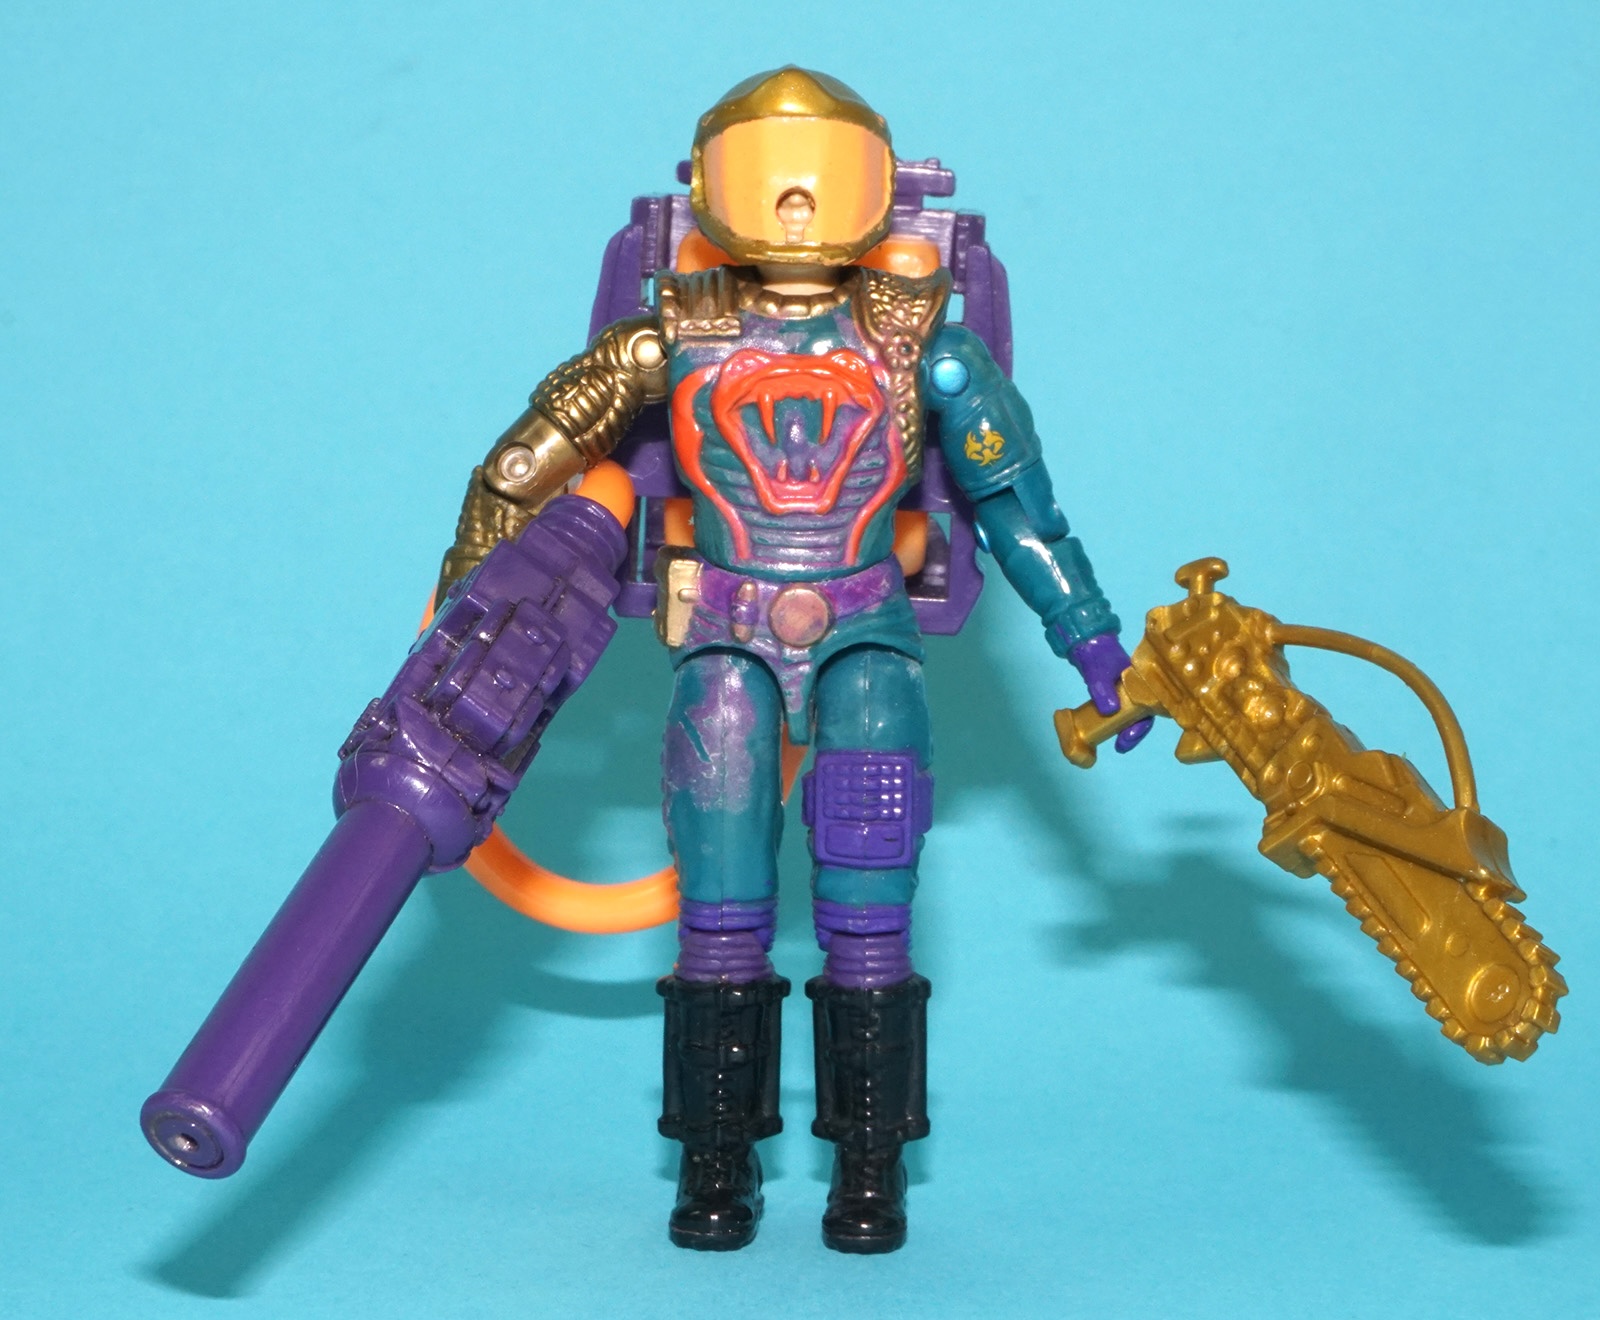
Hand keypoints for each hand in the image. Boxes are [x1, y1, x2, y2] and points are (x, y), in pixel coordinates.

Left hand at [1067, 632, 1152, 752]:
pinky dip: (1116, 720)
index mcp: (1140, 682)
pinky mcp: (1115, 691)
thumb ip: (1102, 691)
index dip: (1139, 728)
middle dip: (1132, 732)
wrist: (1086, 641)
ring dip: (1124, 728)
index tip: (1125, 740)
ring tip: (1115, 742)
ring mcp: (1126, 690)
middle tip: (1120, 746)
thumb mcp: (1098, 674)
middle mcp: (1137, 687)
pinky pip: (1120, 709)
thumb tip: (1110, 711)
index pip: (1148, 709)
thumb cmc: (1096, 655)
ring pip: (1131, 713)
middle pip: (1142, 714)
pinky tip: (1107, 729)